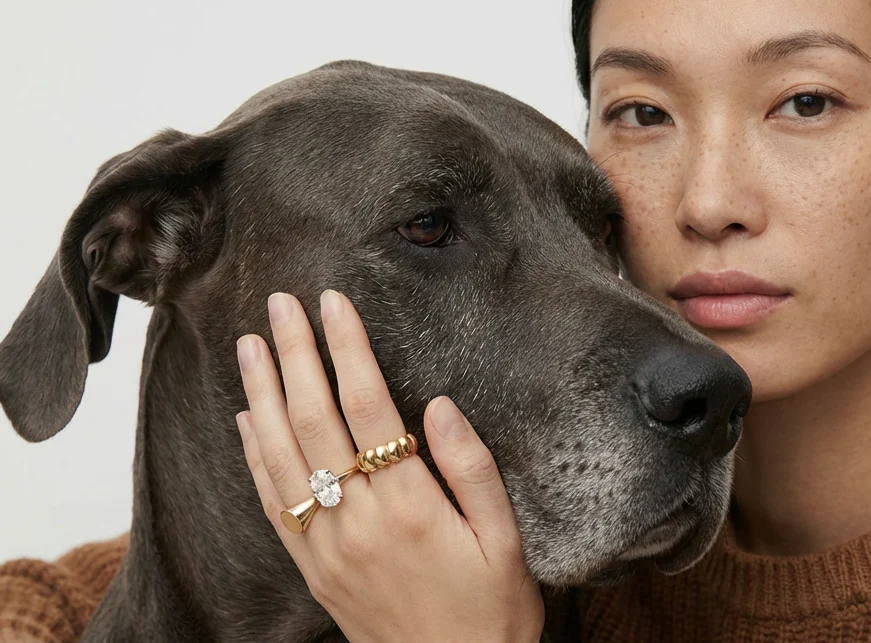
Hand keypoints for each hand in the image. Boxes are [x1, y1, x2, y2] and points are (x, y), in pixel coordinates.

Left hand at [233, 289, 543, 642]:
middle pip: (314, 419)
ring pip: (281, 455)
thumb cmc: (491, 613)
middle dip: (295, 355)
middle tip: (278, 303)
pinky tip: (246, 419)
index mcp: (411, 506)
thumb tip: (440, 405)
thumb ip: (474, 471)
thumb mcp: (507, 543)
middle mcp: (358, 521)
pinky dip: (253, 456)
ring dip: (261, 394)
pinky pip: (271, 503)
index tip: (333, 303)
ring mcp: (326, 546)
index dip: (346, 349)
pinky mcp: (312, 569)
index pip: (367, 406)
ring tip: (250, 344)